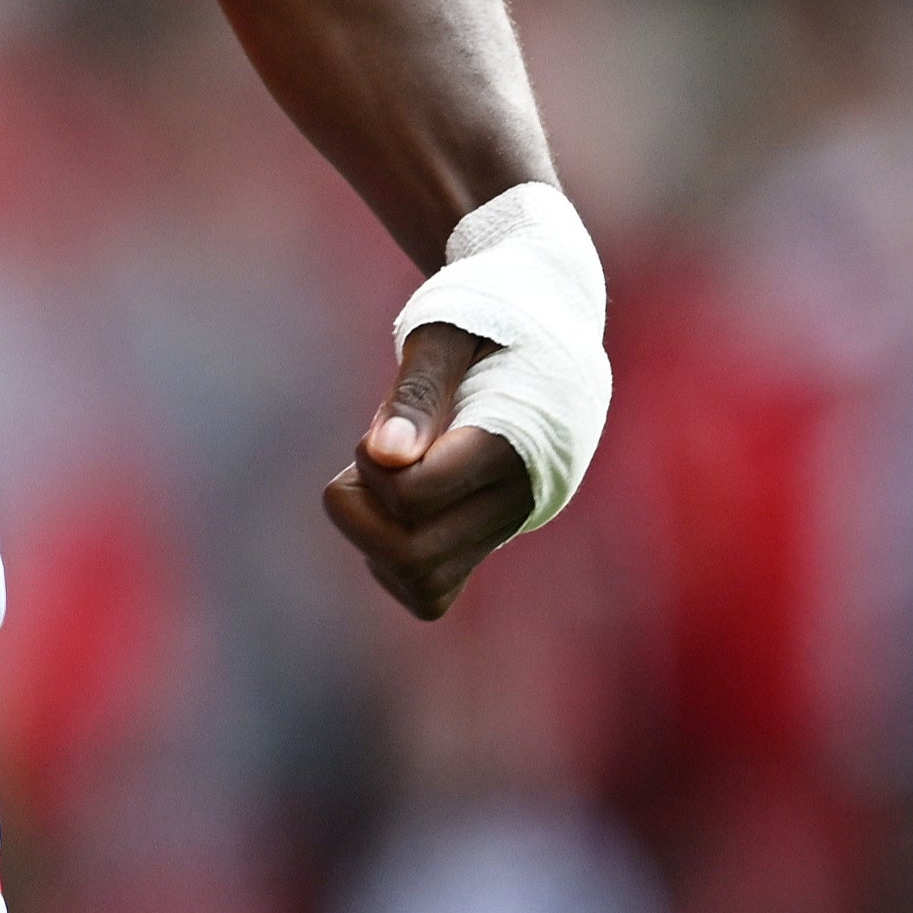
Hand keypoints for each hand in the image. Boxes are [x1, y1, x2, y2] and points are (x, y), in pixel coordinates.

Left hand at [320, 324, 528, 619]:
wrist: (550, 335)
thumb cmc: (488, 321)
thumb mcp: (446, 332)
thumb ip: (416, 393)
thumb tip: (383, 456)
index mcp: (508, 446)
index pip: (414, 496)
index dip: (372, 466)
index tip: (380, 430)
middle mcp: (513, 501)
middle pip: (413, 560)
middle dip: (362, 513)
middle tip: (366, 459)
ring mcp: (502, 529)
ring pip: (423, 587)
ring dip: (374, 540)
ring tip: (378, 482)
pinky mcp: (485, 542)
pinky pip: (430, 591)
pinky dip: (391, 559)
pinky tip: (390, 504)